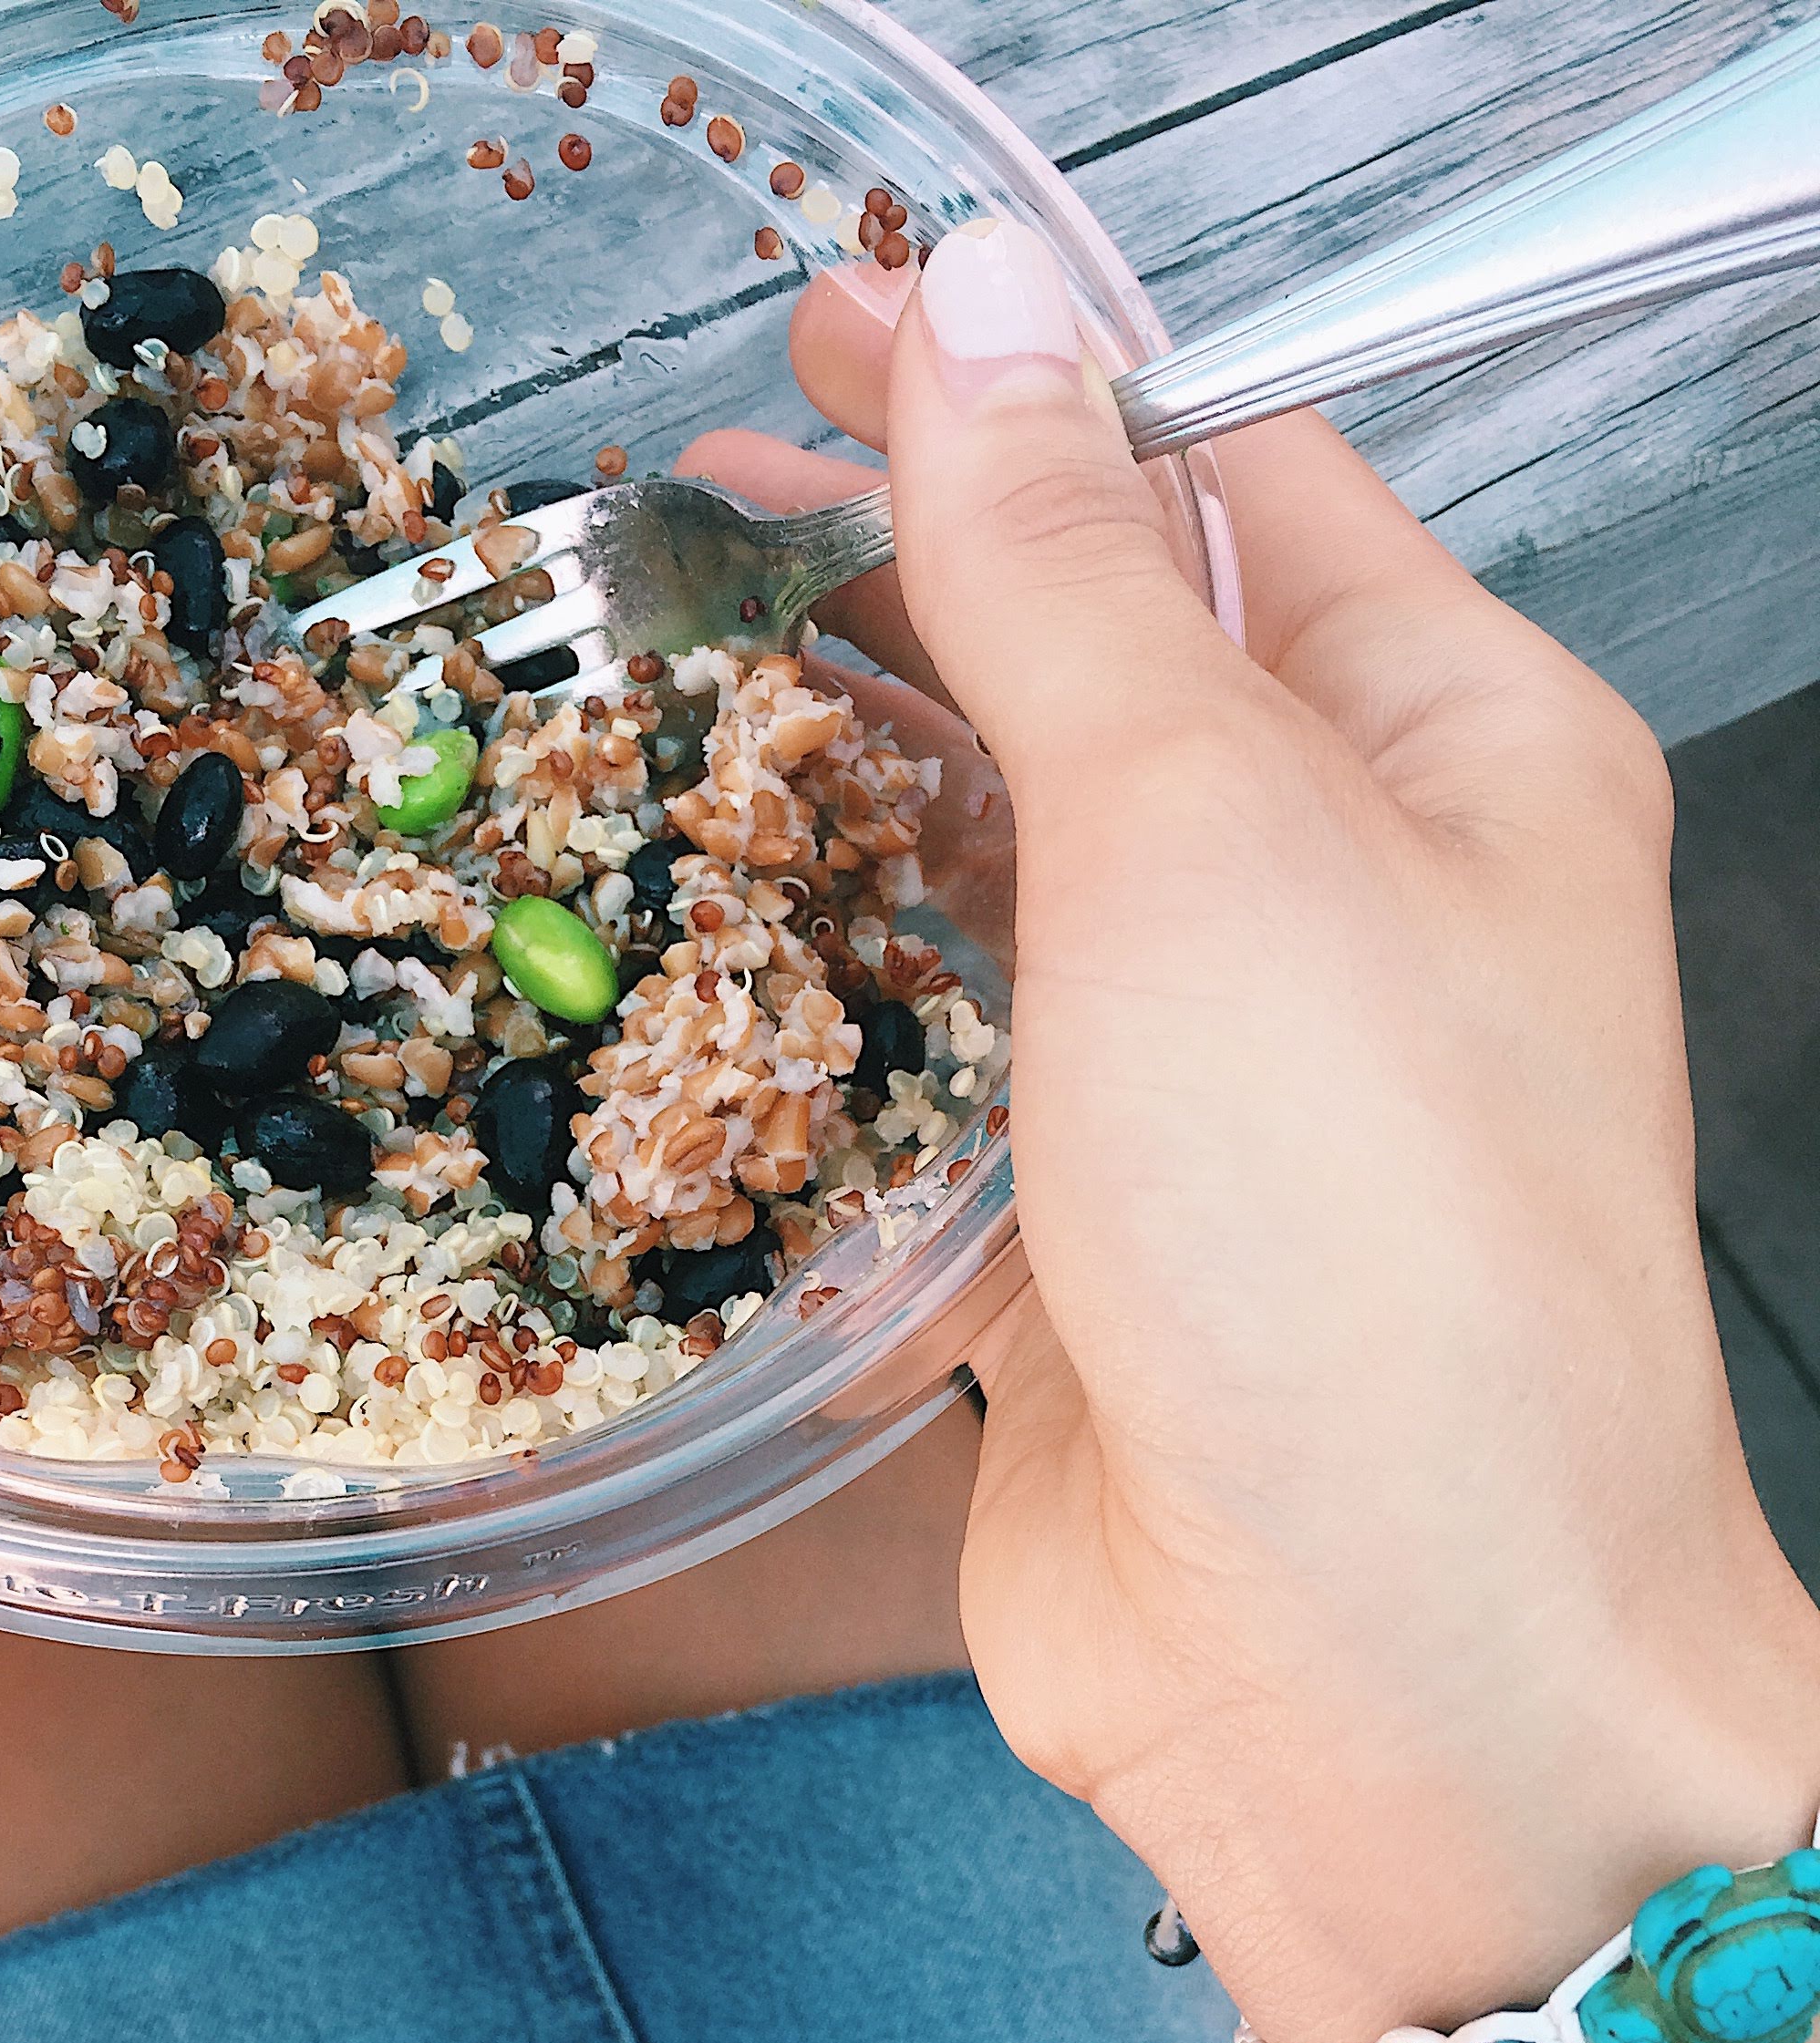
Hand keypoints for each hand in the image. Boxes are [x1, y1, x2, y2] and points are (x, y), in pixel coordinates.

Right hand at [691, 223, 1819, 2042]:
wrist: (1378, 1676)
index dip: (1018, 401)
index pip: (1224, 485)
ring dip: (839, 789)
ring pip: (1002, 877)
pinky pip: (942, 1074)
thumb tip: (978, 308)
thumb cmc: (1365, 1245)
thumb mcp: (1209, 832)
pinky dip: (827, 1007)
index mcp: (1449, 747)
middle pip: (1094, 676)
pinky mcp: (1090, 1239)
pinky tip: (699, 948)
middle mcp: (1346, 901)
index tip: (816, 339)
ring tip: (652, 696)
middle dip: (894, 586)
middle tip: (673, 520)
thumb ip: (1066, 573)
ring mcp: (1213, 1083)